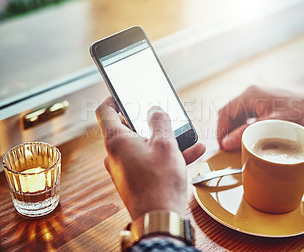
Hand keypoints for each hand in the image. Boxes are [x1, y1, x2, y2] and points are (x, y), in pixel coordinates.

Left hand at [96, 97, 204, 218]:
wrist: (160, 218)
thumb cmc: (159, 183)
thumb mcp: (165, 144)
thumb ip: (161, 122)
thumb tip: (156, 111)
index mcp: (116, 141)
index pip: (105, 111)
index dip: (113, 97)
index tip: (123, 92)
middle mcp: (116, 155)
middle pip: (128, 128)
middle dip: (149, 121)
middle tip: (163, 115)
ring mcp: (125, 168)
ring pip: (144, 145)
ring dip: (164, 139)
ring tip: (186, 136)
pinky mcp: (136, 180)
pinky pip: (150, 161)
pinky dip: (166, 155)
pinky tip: (192, 152)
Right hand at [217, 86, 303, 150]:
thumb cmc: (301, 117)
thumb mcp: (272, 127)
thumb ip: (247, 134)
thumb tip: (225, 143)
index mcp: (250, 95)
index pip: (225, 113)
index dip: (221, 131)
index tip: (222, 146)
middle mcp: (253, 92)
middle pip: (229, 112)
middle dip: (226, 129)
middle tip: (227, 147)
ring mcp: (260, 96)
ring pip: (238, 113)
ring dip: (235, 127)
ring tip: (236, 143)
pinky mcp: (266, 101)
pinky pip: (247, 113)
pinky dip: (244, 124)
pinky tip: (249, 135)